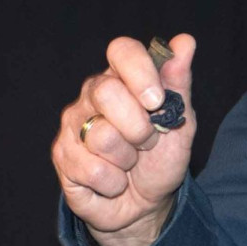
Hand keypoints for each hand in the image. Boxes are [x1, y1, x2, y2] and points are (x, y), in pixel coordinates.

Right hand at [51, 34, 197, 245]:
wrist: (146, 203)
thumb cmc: (161, 157)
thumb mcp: (180, 122)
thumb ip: (179, 83)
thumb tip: (184, 41)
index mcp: (123, 76)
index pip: (121, 50)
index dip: (139, 71)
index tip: (156, 100)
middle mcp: (92, 93)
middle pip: (107, 92)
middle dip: (138, 127)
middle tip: (147, 141)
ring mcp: (72, 123)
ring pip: (101, 136)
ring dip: (127, 158)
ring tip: (129, 162)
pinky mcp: (61, 155)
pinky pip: (93, 169)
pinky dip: (114, 182)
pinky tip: (113, 180)